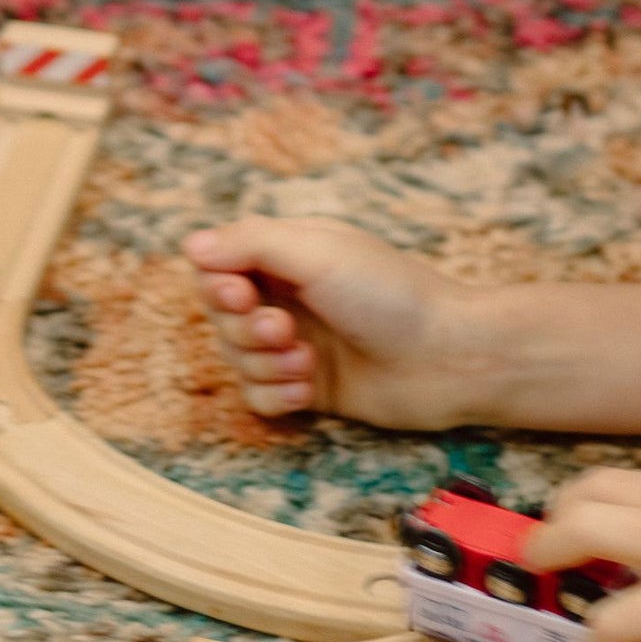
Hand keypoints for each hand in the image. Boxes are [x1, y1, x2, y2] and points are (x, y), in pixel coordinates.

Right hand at [183, 216, 482, 427]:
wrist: (449, 358)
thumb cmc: (391, 295)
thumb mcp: (319, 253)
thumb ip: (251, 243)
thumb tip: (192, 244)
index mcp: (292, 255)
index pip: (219, 266)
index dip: (218, 284)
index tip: (241, 294)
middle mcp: (291, 297)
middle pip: (221, 316)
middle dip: (245, 329)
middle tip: (285, 330)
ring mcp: (299, 344)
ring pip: (237, 360)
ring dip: (263, 364)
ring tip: (307, 360)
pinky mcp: (310, 388)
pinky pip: (259, 397)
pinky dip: (275, 395)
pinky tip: (308, 390)